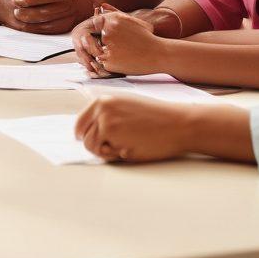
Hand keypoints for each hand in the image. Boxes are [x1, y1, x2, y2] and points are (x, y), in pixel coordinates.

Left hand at [0, 0, 75, 33]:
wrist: (77, 3)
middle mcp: (68, 5)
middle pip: (47, 12)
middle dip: (29, 12)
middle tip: (16, 10)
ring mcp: (67, 18)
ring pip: (46, 23)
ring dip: (29, 21)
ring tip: (18, 15)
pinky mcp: (62, 28)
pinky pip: (46, 30)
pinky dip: (33, 28)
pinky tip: (23, 25)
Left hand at [75, 6, 165, 76]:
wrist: (159, 54)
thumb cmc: (148, 38)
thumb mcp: (133, 20)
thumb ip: (115, 12)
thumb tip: (101, 6)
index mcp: (112, 20)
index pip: (95, 24)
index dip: (102, 31)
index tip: (112, 37)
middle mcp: (107, 32)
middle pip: (96, 38)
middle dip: (105, 43)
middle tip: (121, 47)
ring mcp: (107, 47)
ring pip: (98, 51)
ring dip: (107, 53)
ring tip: (124, 54)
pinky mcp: (108, 61)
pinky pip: (103, 63)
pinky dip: (110, 63)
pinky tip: (124, 61)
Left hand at [75, 93, 192, 162]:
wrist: (178, 124)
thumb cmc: (157, 118)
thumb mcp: (128, 106)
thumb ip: (108, 114)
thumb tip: (89, 131)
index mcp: (104, 100)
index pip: (80, 122)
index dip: (82, 135)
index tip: (86, 141)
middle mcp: (102, 109)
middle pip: (84, 137)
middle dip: (96, 146)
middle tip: (114, 147)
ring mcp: (106, 123)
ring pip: (92, 147)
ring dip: (106, 152)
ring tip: (125, 146)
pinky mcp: (114, 137)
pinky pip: (106, 155)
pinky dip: (116, 156)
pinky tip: (132, 148)